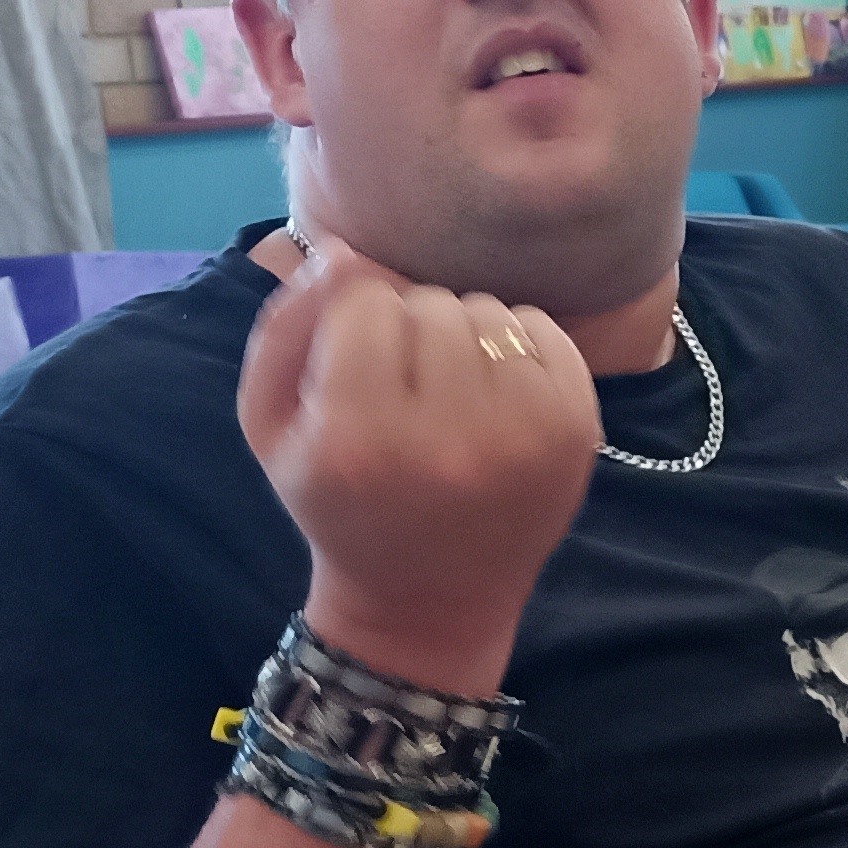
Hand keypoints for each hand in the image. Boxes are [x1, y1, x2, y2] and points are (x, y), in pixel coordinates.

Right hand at [238, 236, 600, 692]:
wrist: (431, 595)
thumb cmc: (339, 500)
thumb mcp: (273, 424)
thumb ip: (288, 328)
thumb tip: (341, 252)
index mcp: (361, 439)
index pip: (363, 303)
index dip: (355, 324)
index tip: (358, 368)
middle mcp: (449, 439)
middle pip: (430, 304)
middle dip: (411, 328)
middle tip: (407, 385)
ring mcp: (523, 436)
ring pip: (487, 311)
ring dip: (463, 335)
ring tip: (449, 391)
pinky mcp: (575, 430)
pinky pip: (541, 328)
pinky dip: (516, 344)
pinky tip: (494, 394)